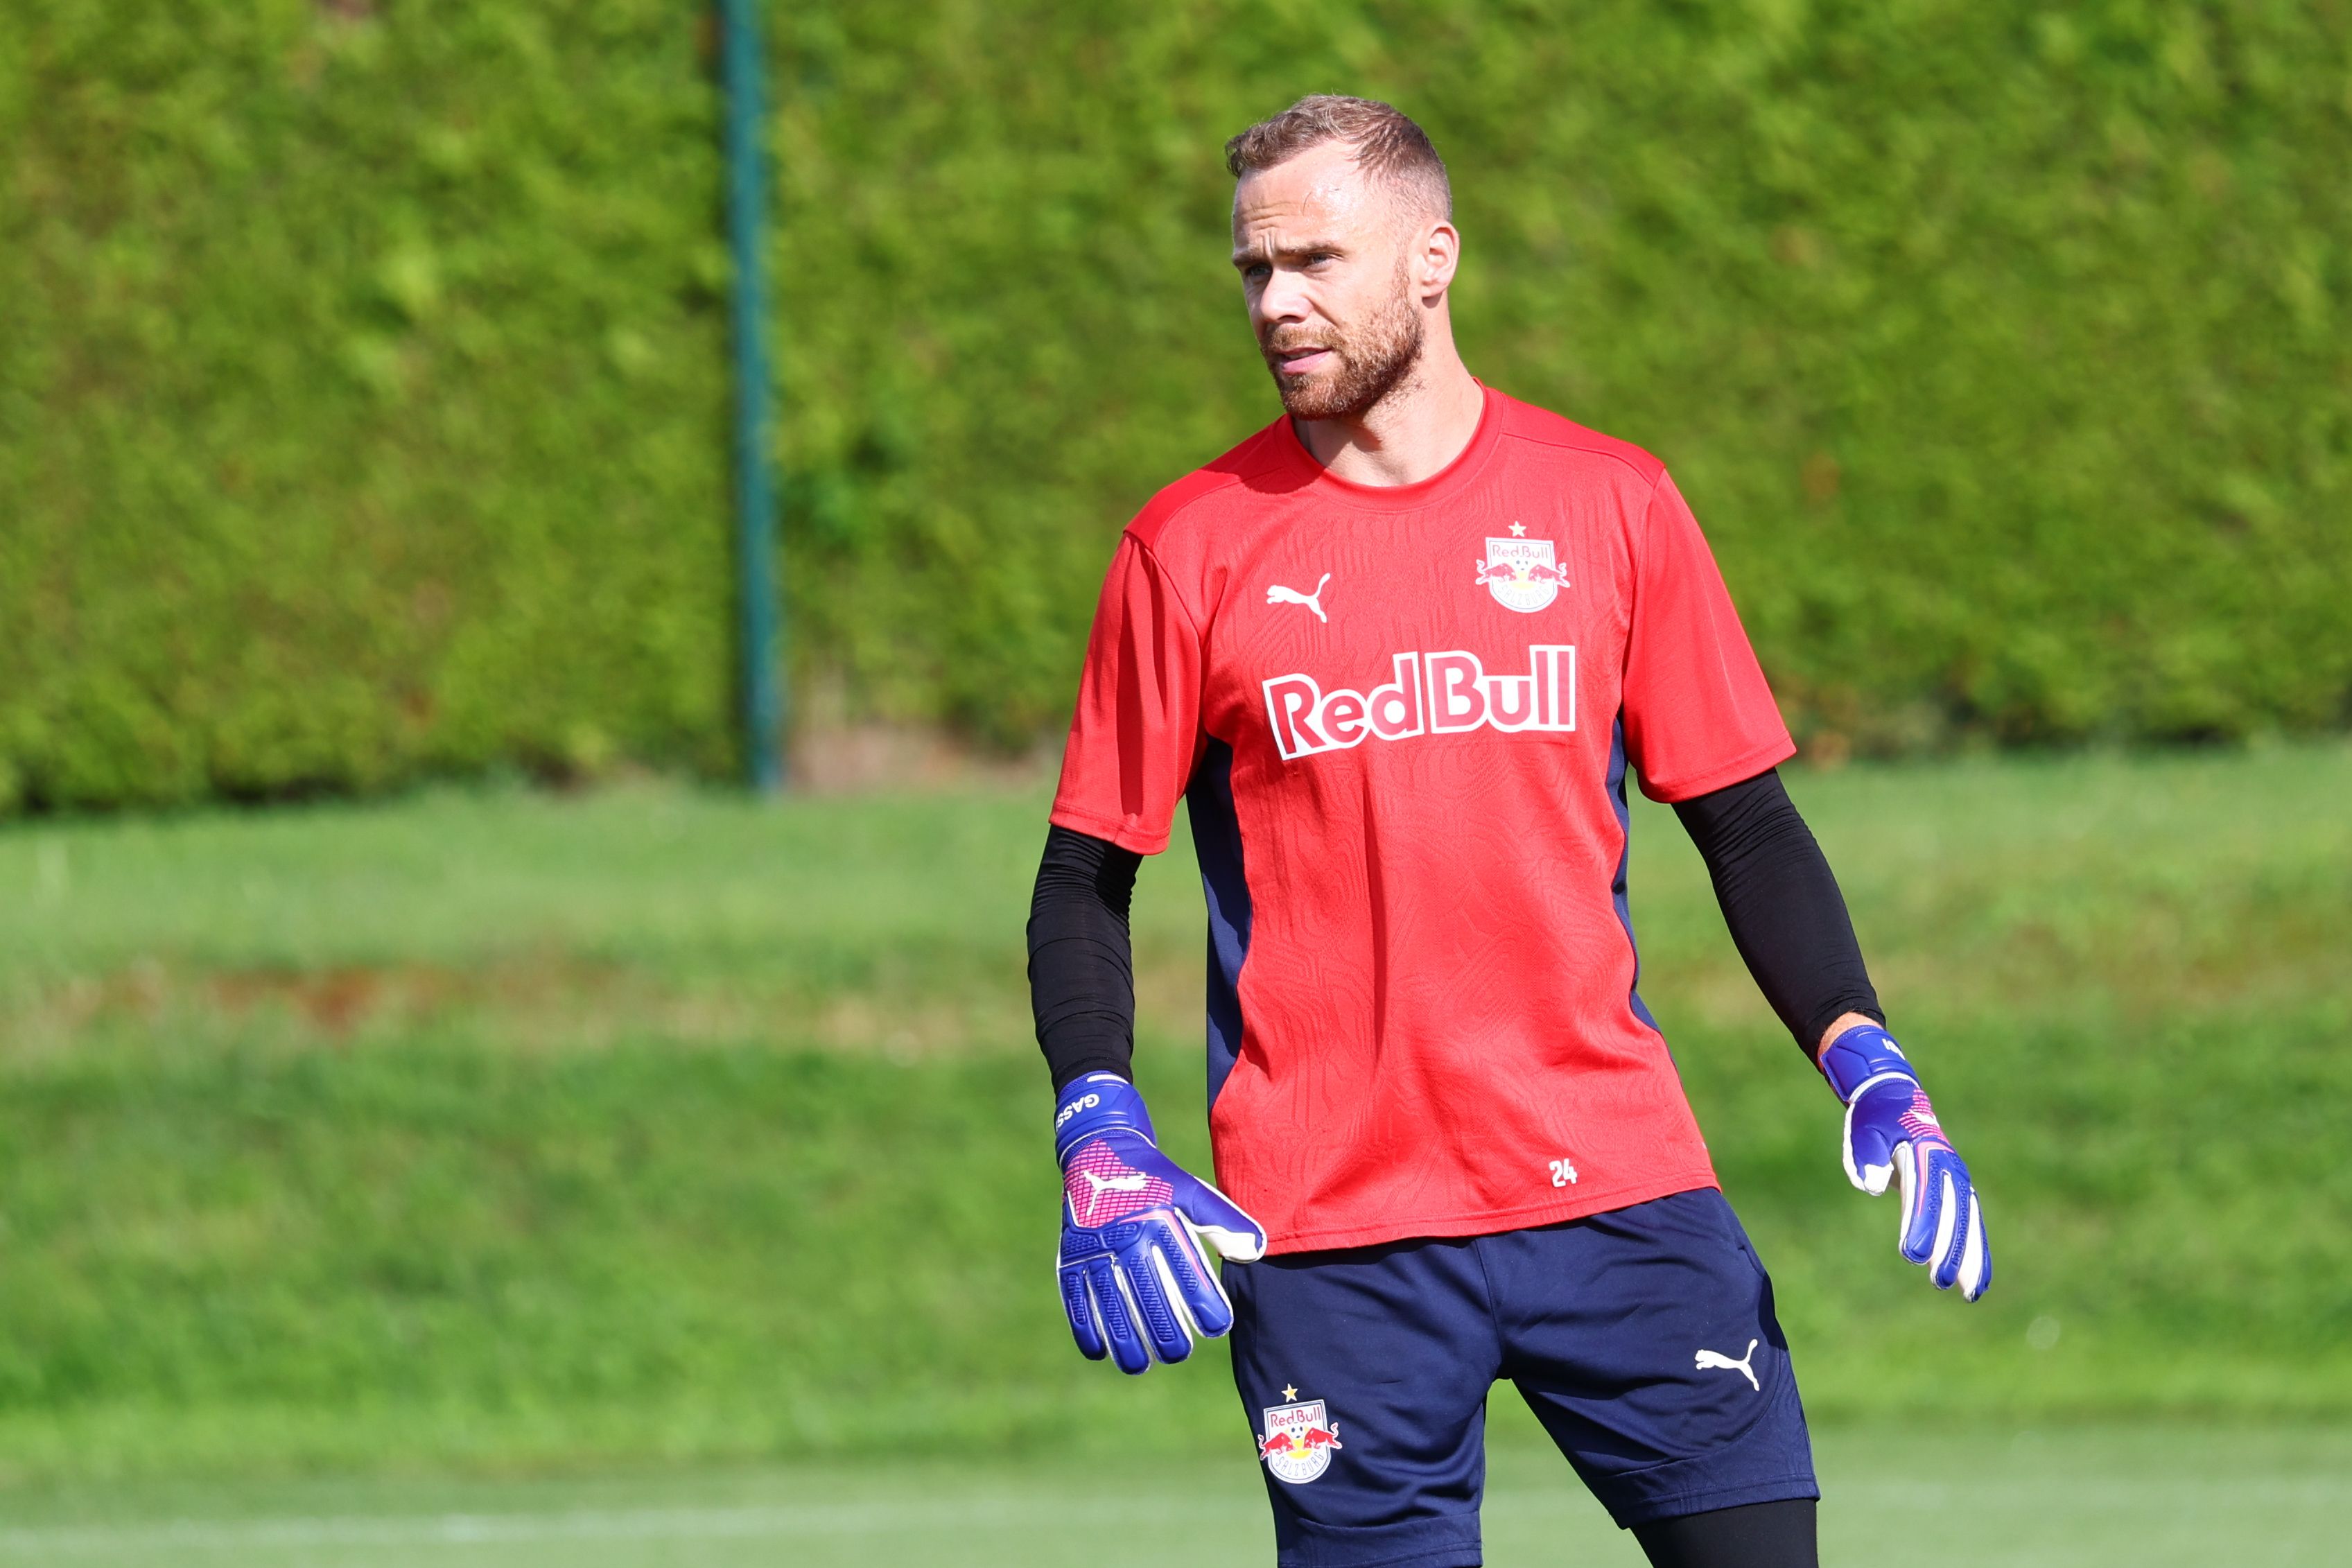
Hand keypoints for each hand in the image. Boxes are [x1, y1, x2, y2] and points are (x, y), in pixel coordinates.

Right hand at [1054, 1072, 1265, 1373]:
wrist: (1099, 1150)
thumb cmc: (1156, 1179)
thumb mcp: (1190, 1190)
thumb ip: (1223, 1221)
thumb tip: (1255, 1253)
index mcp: (1158, 1219)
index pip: (1186, 1273)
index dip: (1204, 1305)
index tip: (1217, 1327)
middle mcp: (1125, 1235)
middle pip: (1147, 1296)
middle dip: (1165, 1332)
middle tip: (1179, 1353)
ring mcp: (1093, 1247)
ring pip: (1109, 1304)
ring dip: (1124, 1339)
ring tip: (1141, 1365)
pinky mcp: (1070, 1254)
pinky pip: (1075, 1298)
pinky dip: (1085, 1327)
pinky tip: (1099, 1352)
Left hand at [1819, 1024, 1990, 1300]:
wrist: (1896, 1098)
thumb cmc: (1875, 1120)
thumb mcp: (1864, 1132)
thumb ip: (1867, 1157)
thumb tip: (1872, 1187)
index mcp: (1923, 1152)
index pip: (1922, 1194)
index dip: (1918, 1225)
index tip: (1911, 1254)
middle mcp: (1948, 1166)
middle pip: (1951, 1212)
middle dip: (1947, 1248)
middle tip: (1939, 1282)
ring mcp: (1958, 1178)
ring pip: (1969, 1222)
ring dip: (1970, 1257)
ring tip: (1969, 1294)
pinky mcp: (1960, 1189)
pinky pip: (1972, 1223)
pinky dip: (1977, 1251)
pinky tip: (1977, 1283)